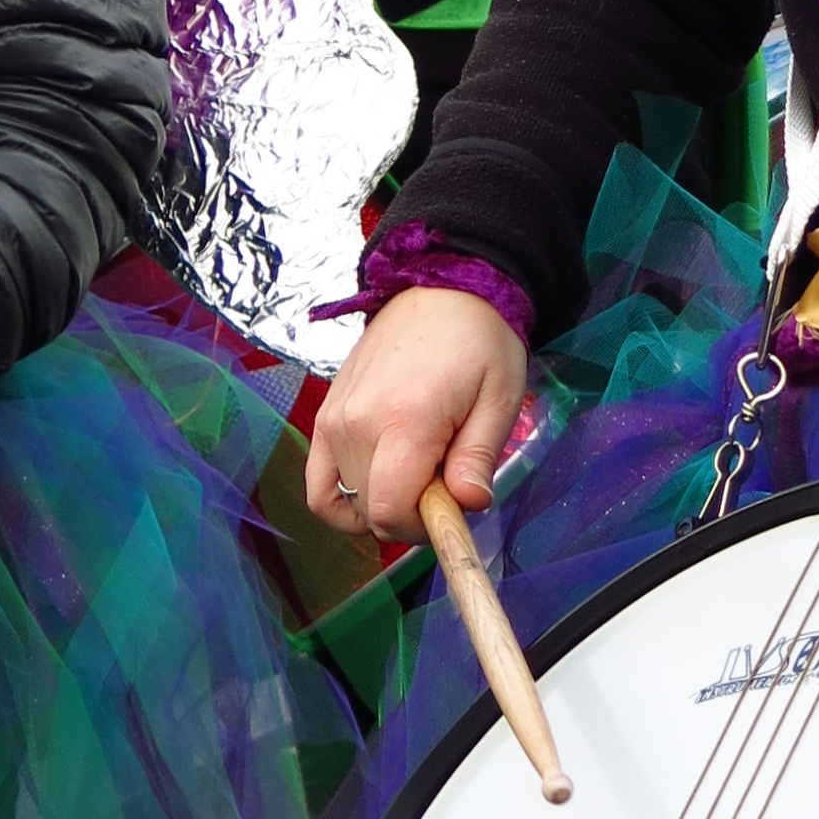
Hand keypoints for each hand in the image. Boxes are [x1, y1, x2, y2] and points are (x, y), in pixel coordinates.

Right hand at [308, 289, 528, 541]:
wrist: (441, 288)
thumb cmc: (480, 343)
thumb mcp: (500, 398)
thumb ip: (479, 458)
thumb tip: (468, 507)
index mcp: (404, 421)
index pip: (391, 512)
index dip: (423, 530)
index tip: (451, 510)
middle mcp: (357, 423)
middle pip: (371, 512)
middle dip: (410, 516)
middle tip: (444, 483)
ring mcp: (333, 419)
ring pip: (347, 501)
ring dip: (383, 503)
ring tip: (417, 472)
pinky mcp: (323, 416)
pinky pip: (318, 483)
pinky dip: (343, 500)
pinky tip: (376, 487)